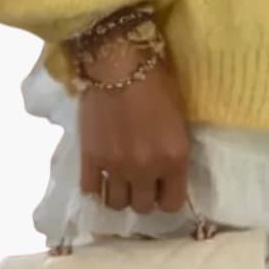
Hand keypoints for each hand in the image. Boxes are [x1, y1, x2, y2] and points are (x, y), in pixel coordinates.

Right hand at [78, 44, 191, 214]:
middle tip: (141, 178)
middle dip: (144, 194)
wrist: (119, 61)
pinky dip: (96, 186)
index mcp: (174, 158)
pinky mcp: (89, 159)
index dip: (168, 196)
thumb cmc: (157, 81)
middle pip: (143, 207)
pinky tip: (101, 173)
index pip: (172, 204)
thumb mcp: (179, 118)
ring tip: (120, 177)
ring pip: (117, 204)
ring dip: (120, 193)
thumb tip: (167, 171)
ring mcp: (115, 167)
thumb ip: (173, 150)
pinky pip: (91, 191)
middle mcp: (145, 169)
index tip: (163, 186)